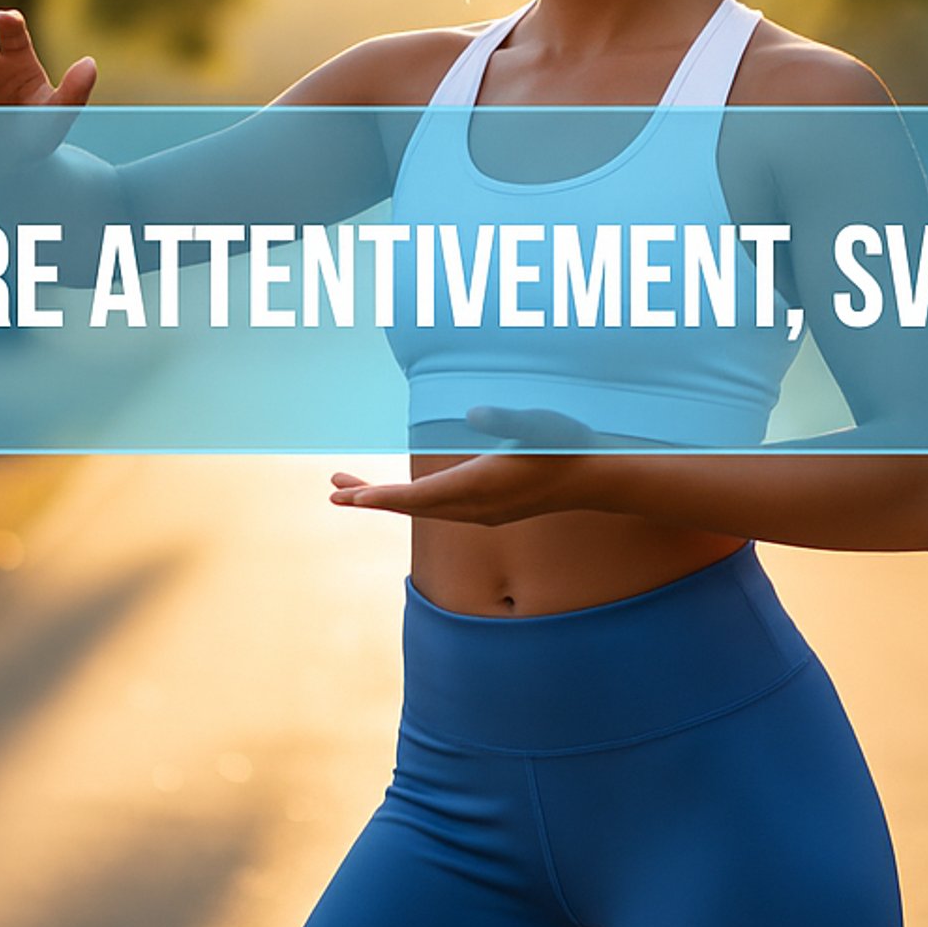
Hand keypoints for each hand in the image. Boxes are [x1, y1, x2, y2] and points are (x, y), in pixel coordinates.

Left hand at [327, 405, 602, 524]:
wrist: (595, 479)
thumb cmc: (567, 445)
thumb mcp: (539, 424)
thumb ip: (506, 418)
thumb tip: (472, 413)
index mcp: (480, 486)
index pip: (420, 497)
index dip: (381, 497)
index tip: (348, 498)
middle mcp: (475, 508)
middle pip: (411, 507)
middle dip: (369, 497)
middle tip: (332, 489)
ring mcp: (481, 513)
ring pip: (422, 510)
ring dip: (387, 499)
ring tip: (352, 489)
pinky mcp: (487, 510)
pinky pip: (437, 510)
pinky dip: (410, 502)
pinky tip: (401, 495)